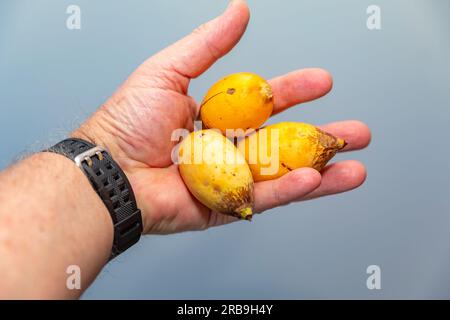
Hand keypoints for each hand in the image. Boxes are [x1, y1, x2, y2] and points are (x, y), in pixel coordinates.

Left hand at [73, 0, 370, 233]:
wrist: (110, 169)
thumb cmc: (129, 120)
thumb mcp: (170, 70)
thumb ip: (209, 44)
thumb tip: (240, 10)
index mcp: (217, 115)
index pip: (265, 102)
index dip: (296, 91)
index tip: (324, 82)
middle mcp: (227, 147)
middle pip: (284, 141)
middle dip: (323, 137)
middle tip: (357, 133)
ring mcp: (230, 178)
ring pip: (283, 174)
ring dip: (323, 170)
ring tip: (356, 165)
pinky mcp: (226, 207)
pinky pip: (263, 198)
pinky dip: (290, 190)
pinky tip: (317, 179)